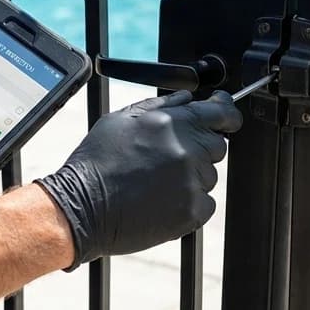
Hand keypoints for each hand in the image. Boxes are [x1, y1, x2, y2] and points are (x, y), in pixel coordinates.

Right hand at [35, 90, 241, 268]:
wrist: (82, 207)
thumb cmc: (96, 164)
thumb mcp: (119, 120)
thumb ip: (159, 105)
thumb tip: (187, 98)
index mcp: (171, 123)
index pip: (221, 112)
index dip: (227, 115)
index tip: (227, 119)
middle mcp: (186, 150)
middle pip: (218, 145)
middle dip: (200, 150)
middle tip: (168, 161)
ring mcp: (191, 182)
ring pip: (210, 176)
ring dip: (192, 177)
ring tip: (156, 184)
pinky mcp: (192, 211)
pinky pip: (206, 203)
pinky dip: (189, 203)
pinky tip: (161, 201)